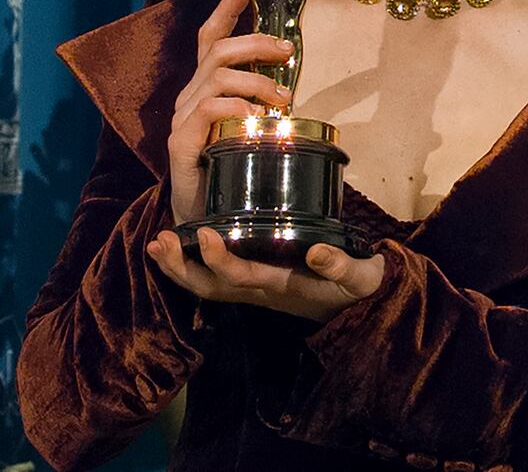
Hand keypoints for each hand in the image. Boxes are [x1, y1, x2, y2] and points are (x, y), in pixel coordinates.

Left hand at [147, 229, 384, 322]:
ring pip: (207, 288)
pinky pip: (214, 280)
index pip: (241, 276)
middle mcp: (260, 291)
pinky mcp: (254, 282)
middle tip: (161, 240)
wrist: (360, 306)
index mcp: (281, 285)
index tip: (205, 232)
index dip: (219, 259)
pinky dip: (191, 266)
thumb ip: (341, 265)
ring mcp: (254, 290)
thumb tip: (316, 252)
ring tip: (157, 243)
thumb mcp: (359, 277)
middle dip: (182, 268)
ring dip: (178, 268)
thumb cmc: (358, 288)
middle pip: (210, 288)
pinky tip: (178, 245)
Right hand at [168, 0, 292, 225]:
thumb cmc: (230, 170)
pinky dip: (238, 107)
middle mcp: (190, 96)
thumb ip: (259, 104)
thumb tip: (289, 86)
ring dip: (257, 81)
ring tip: (283, 99)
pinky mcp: (180, 142)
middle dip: (256, 43)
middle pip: (219, 51)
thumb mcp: (248, 129)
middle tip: (287, 52)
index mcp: (205, 88)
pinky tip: (257, 119)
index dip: (226, 11)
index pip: (211, 40)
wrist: (203, 217)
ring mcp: (183, 118)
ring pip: (219, 76)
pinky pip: (209, 109)